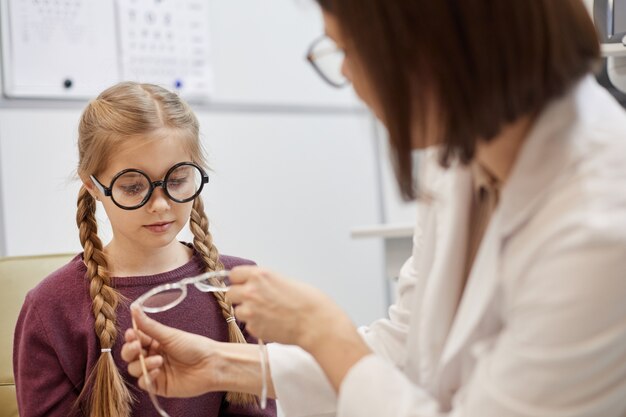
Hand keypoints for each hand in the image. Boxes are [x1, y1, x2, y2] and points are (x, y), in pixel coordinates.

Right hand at [121, 306, 222, 397]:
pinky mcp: (159, 386)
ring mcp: (155, 371)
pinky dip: (146, 377)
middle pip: (130, 355)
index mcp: (155, 342)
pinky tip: (157, 371)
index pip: (135, 339)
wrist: (211, 365)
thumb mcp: (170, 335)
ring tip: (158, 360)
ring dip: (142, 364)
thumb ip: (149, 326)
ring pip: (134, 369)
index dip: (130, 337)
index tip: (131, 334)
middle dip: (130, 351)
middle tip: (137, 347)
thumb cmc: (194, 346)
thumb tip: (134, 307)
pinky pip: (144, 383)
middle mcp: (153, 356)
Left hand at [228, 266, 353, 350]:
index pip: (233, 274)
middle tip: (255, 301)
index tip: (243, 284)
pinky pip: (248, 325)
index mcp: (259, 275)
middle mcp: (251, 291)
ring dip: (248, 312)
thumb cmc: (307, 301)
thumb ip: (263, 281)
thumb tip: (252, 285)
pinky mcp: (253, 327)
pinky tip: (272, 323)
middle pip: (230, 293)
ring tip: (267, 313)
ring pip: (238, 310)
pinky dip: (257, 325)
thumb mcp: (283, 280)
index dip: (239, 280)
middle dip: (240, 297)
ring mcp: (250, 311)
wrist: (316, 323)